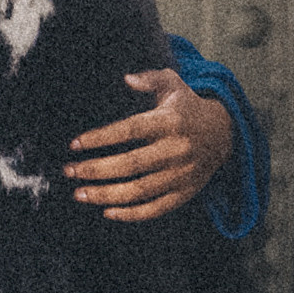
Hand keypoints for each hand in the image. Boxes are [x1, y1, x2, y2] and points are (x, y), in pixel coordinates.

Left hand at [64, 68, 233, 223]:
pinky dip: (131, 214)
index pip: (130, 130)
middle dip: (96, 170)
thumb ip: (150, 78)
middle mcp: (176, 150)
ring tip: (80, 193)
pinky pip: (156, 209)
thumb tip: (127, 79)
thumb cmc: (186, 107)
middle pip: (131, 164)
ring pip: (140, 191)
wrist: (224, 134)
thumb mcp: (173, 84)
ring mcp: (181, 175)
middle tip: (69, 171)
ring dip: (106, 195)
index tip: (75, 144)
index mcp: (169, 122)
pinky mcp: (185, 193)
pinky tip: (107, 211)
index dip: (101, 138)